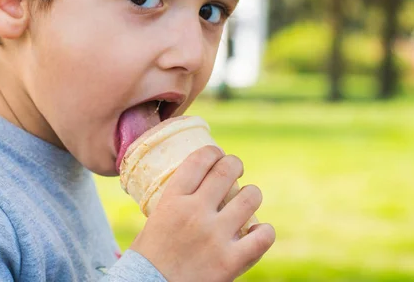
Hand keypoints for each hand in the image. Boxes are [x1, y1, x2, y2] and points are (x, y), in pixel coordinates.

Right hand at [130, 146, 274, 281]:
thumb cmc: (149, 259)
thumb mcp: (155, 220)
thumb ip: (176, 203)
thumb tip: (195, 187)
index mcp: (172, 201)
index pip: (199, 160)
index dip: (213, 152)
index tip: (217, 155)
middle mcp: (195, 213)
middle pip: (226, 170)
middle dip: (235, 164)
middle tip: (235, 168)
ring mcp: (215, 236)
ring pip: (251, 197)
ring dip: (252, 194)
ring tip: (248, 198)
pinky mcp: (231, 261)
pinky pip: (263, 236)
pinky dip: (264, 232)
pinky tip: (257, 232)